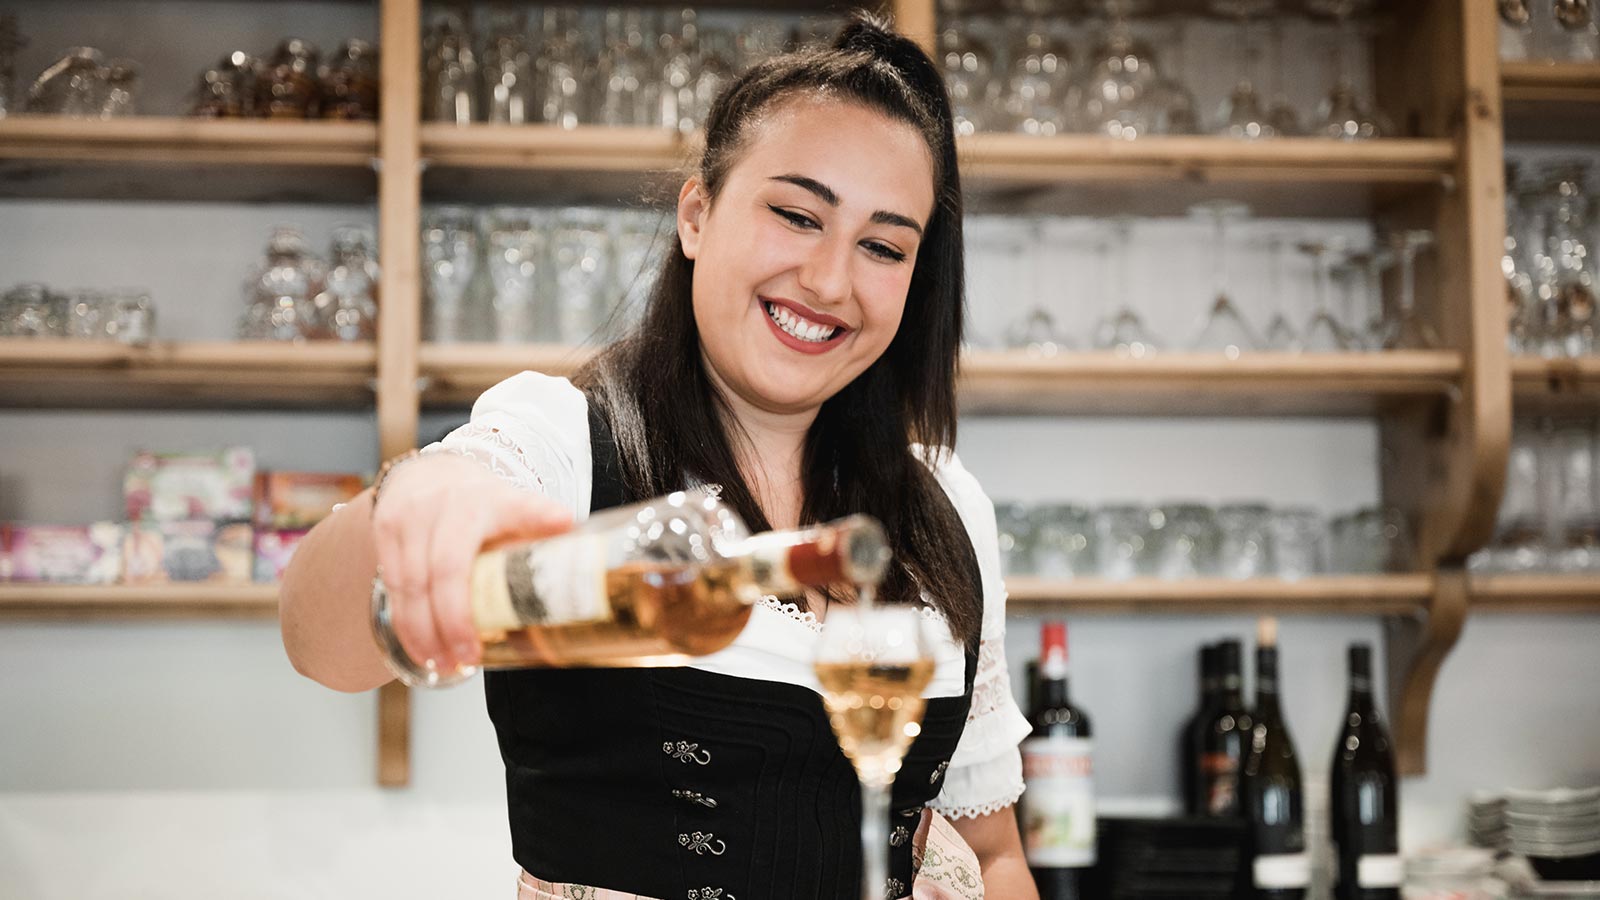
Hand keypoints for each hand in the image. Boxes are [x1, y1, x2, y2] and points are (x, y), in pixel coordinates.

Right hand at [369, 452, 572, 676]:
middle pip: (447, 570)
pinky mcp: (386, 527)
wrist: (427, 475)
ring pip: (411, 583)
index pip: (520, 508)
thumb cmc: (478, 504)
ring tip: (442, 664)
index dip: (539, 515)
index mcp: (495, 500)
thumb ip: (539, 538)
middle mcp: (452, 503)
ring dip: (424, 632)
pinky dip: (404, 621)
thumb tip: (579, 559)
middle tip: (466, 659)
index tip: (562, 522)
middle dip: (454, 622)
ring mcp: (414, 514)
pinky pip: (391, 584)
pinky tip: (419, 646)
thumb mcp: (513, 511)